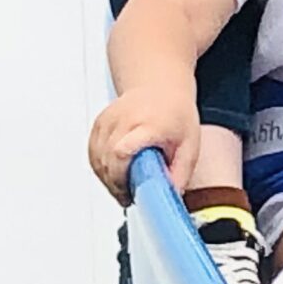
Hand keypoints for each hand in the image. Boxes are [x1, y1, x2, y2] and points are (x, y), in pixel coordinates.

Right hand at [88, 81, 199, 200]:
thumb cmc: (175, 114)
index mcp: (151, 124)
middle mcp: (126, 119)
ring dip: (107, 178)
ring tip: (124, 185)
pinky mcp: (99, 123)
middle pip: (107, 159)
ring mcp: (110, 119)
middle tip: (129, 195)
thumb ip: (181, 172)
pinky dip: (100, 167)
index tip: (130, 190)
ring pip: (97, 158)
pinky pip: (92, 152)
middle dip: (116, 184)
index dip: (121, 174)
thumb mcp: (190, 145)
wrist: (161, 88)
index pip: (122, 150)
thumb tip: (171, 195)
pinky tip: (113, 172)